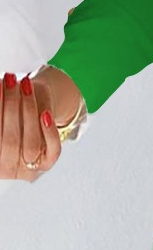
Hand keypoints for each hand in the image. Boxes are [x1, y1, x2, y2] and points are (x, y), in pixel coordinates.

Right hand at [0, 68, 77, 182]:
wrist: (27, 119)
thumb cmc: (7, 115)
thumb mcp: (2, 111)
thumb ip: (0, 105)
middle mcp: (4, 168)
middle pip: (9, 141)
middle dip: (10, 106)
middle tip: (11, 80)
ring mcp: (25, 169)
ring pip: (31, 144)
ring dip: (28, 110)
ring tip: (25, 85)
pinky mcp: (46, 164)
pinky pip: (52, 151)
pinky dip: (50, 132)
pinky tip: (45, 113)